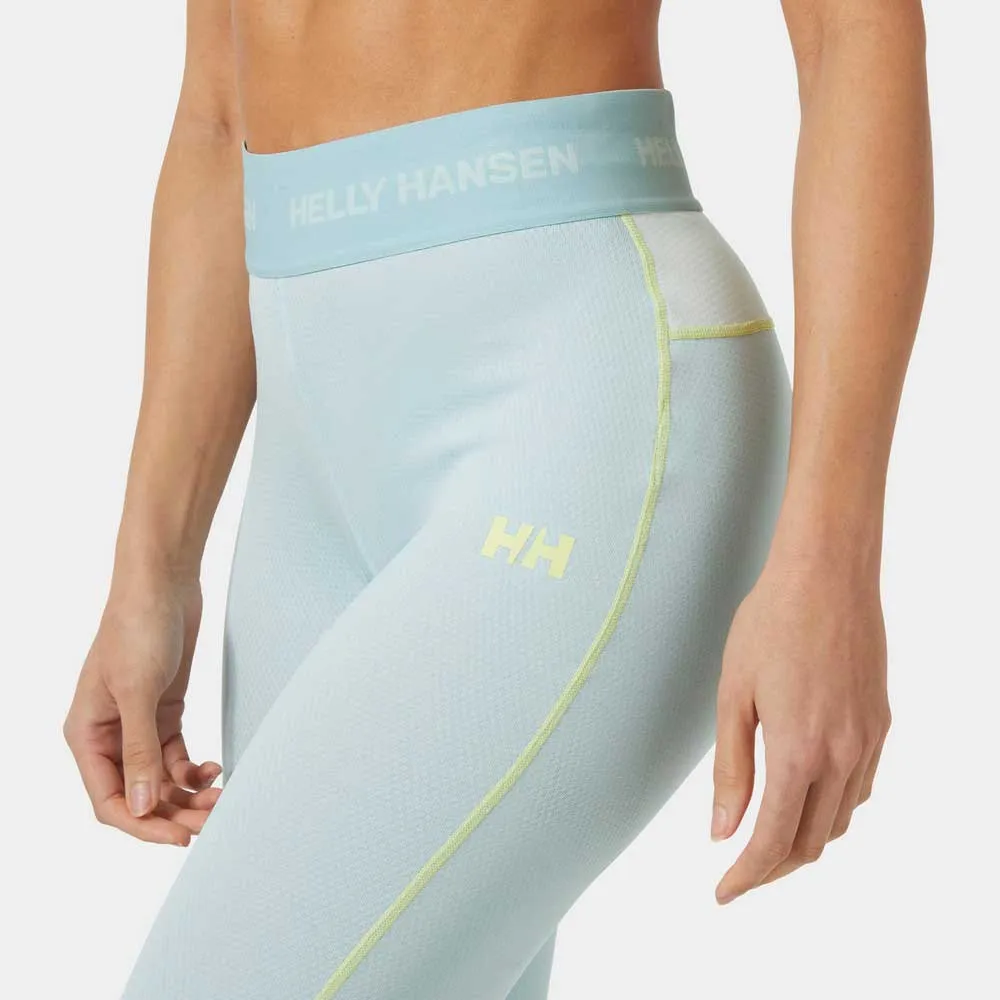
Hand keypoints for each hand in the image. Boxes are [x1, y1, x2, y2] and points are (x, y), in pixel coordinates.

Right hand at [63, 572, 221, 845]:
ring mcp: (137, 725)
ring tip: (220, 797)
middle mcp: (109, 736)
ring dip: (188, 794)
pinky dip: (193, 769)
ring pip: (159, 780)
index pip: (109, 800)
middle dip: (172, 812)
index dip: (142, 824)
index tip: (179, 837)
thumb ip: (139, 751)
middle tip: (210, 821)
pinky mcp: (163, 712)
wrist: (164, 584)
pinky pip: (175, 757)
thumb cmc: (137, 627)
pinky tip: (213, 770)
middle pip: (138, 795)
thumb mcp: (137, 691)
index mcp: (86, 735)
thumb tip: (140, 805)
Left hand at [710, 553, 890, 903]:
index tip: (724, 891)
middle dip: (773, 866)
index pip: (774, 839)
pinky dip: (831, 809)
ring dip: (804, 840)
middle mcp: (842, 755)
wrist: (827, 574)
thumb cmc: (771, 623)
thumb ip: (730, 767)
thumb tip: (722, 829)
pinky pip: (860, 788)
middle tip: (739, 868)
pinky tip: (806, 795)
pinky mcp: (880, 723)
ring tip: (767, 838)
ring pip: (840, 820)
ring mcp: (868, 740)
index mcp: (798, 750)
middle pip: (811, 841)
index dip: (747, 874)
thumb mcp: (733, 694)